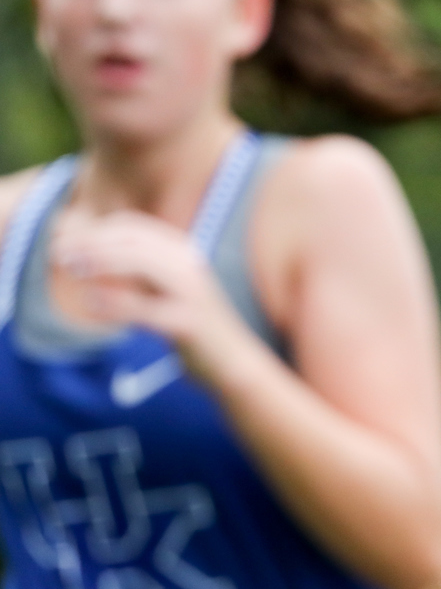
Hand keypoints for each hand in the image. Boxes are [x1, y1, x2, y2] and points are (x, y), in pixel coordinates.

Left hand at [53, 210, 257, 384]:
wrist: (234, 361)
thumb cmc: (193, 326)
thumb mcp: (166, 289)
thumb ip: (137, 272)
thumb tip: (89, 256)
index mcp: (184, 253)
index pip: (133, 227)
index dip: (95, 229)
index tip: (65, 240)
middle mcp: (189, 265)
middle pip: (133, 239)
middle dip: (91, 241)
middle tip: (58, 253)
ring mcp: (192, 292)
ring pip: (141, 263)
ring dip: (100, 261)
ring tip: (69, 267)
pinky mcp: (188, 323)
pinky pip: (144, 308)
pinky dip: (114, 303)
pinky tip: (90, 303)